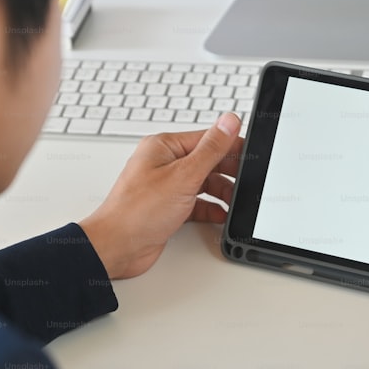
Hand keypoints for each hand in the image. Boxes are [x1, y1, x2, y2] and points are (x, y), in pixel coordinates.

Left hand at [79, 113, 242, 279]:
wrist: (117, 247)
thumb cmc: (138, 211)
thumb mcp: (183, 176)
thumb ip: (211, 149)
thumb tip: (229, 121)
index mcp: (164, 147)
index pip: (206, 139)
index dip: (231, 146)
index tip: (251, 154)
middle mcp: (164, 164)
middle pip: (207, 161)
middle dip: (228, 173)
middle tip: (246, 182)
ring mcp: (166, 186)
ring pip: (204, 183)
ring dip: (221, 192)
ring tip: (235, 201)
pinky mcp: (169, 207)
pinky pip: (197, 203)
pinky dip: (211, 208)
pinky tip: (221, 214)